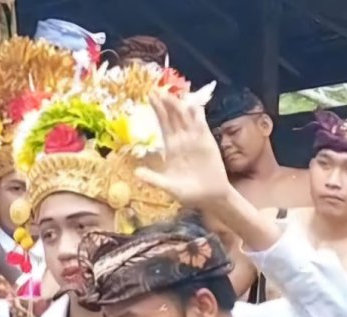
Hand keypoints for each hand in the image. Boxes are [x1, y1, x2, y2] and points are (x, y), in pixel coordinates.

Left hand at [136, 93, 231, 209]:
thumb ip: (153, 179)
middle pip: (173, 116)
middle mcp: (182, 140)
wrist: (210, 197)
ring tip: (170, 94)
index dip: (157, 110)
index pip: (163, 124)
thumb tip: (136, 173)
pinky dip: (197, 114)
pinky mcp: (207, 141)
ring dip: (179, 105)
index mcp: (171, 147)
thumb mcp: (168, 187)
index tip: (150, 97)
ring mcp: (195, 138)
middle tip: (156, 89)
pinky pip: (201, 124)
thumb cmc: (189, 193)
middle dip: (165, 103)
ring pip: (186, 117)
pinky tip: (193, 103)